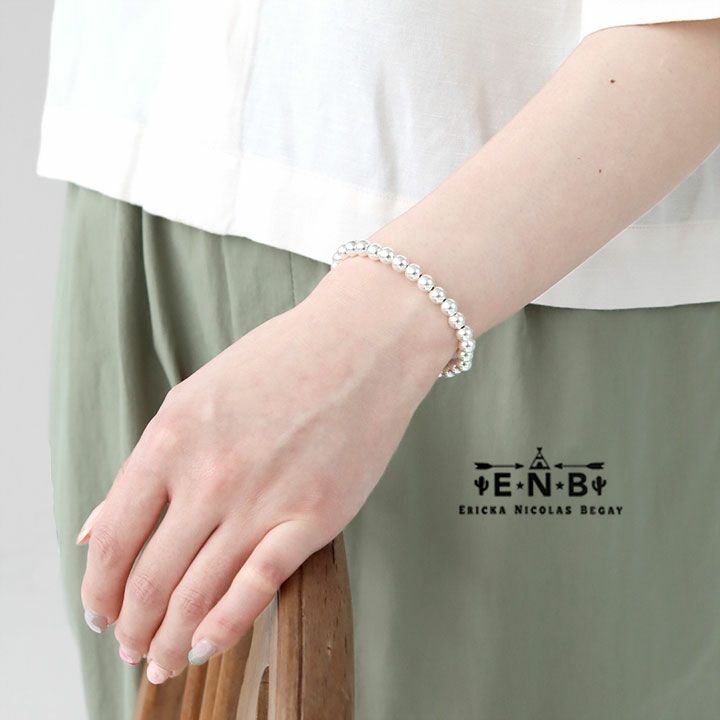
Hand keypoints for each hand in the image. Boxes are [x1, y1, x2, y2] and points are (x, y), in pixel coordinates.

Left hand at [76, 255, 453, 682]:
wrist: (362, 344)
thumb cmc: (284, 360)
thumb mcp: (198, 396)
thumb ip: (149, 464)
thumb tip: (99, 525)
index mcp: (172, 438)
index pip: (114, 536)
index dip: (98, 586)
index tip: (99, 610)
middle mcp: (209, 475)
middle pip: (151, 577)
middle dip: (133, 626)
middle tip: (131, 646)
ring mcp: (262, 499)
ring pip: (197, 594)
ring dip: (170, 638)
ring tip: (162, 658)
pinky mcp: (313, 517)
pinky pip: (256, 587)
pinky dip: (225, 627)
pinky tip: (206, 646)